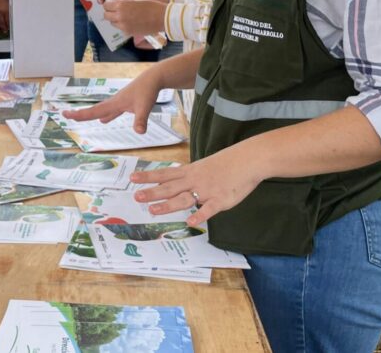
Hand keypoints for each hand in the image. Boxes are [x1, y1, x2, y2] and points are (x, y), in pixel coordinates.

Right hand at [62, 67, 161, 133]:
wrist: (153, 78)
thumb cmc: (148, 91)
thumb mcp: (145, 107)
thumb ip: (141, 120)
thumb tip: (139, 132)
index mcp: (114, 103)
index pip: (93, 111)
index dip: (79, 115)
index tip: (66, 114)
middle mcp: (113, 102)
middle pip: (93, 110)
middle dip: (80, 114)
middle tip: (66, 115)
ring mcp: (118, 102)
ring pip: (101, 110)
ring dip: (90, 114)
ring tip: (80, 117)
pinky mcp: (125, 103)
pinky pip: (111, 111)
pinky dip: (106, 116)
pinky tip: (104, 120)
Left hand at [102, 0, 166, 36]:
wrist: (162, 17)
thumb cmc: (151, 5)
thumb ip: (122, 0)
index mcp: (121, 5)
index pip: (106, 5)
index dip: (109, 3)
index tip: (112, 3)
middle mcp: (120, 16)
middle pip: (106, 15)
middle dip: (110, 12)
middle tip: (116, 9)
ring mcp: (124, 26)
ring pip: (112, 22)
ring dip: (115, 19)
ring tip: (125, 15)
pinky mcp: (128, 32)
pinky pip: (120, 28)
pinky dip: (122, 24)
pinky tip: (130, 20)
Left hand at [130, 146, 263, 225]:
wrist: (248, 160)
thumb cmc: (226, 163)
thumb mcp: (202, 166)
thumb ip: (188, 176)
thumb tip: (173, 183)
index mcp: (190, 172)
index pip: (165, 174)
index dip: (148, 176)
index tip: (131, 178)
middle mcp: (194, 180)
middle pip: (170, 187)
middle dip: (152, 192)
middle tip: (135, 197)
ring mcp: (207, 190)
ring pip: (184, 199)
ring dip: (168, 205)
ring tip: (152, 210)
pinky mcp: (221, 200)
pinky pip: (209, 209)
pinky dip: (200, 215)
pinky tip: (190, 222)